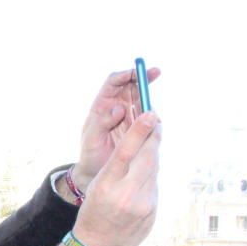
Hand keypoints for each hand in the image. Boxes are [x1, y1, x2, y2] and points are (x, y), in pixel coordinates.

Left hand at [69, 67, 160, 191]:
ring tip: (150, 110)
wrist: (97, 173)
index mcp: (102, 105)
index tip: (136, 72)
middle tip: (156, 73)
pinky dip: (153, 117)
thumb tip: (120, 108)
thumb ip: (102, 122)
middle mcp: (117, 107)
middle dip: (144, 77)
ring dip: (149, 99)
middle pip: (132, 86)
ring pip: (142, 101)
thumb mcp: (91, 138)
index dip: (125, 74)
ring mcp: (129, 117)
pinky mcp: (139, 128)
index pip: (114, 82)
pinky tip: (154, 123)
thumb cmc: (90, 154)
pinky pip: (149, 118)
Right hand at [75, 111, 160, 245]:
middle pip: (148, 158)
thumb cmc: (92, 212)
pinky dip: (150, 178)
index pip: (125, 152)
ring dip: (152, 157)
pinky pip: (155, 187)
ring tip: (149, 145)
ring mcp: (143, 205)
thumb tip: (144, 144)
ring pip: (154, 170)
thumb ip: (118, 166)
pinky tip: (142, 179)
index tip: (150, 114)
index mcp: (106, 186)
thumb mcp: (97, 187)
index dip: (139, 131)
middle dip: (153, 138)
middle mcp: (126, 195)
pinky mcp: (153, 213)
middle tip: (155, 122)